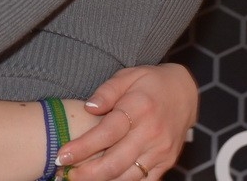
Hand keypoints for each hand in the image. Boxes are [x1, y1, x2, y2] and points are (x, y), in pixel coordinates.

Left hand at [57, 64, 197, 180]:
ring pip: (127, 177)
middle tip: (65, 174)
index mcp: (140, 108)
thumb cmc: (150, 83)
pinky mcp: (166, 163)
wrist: (184, 94)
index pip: (107, 133)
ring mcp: (161, 151)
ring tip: (78, 178)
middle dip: (86, 173)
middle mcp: (152, 133)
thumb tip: (89, 107)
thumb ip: (106, 91)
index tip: (62, 155)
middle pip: (115, 162)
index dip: (83, 147)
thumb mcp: (127, 76)